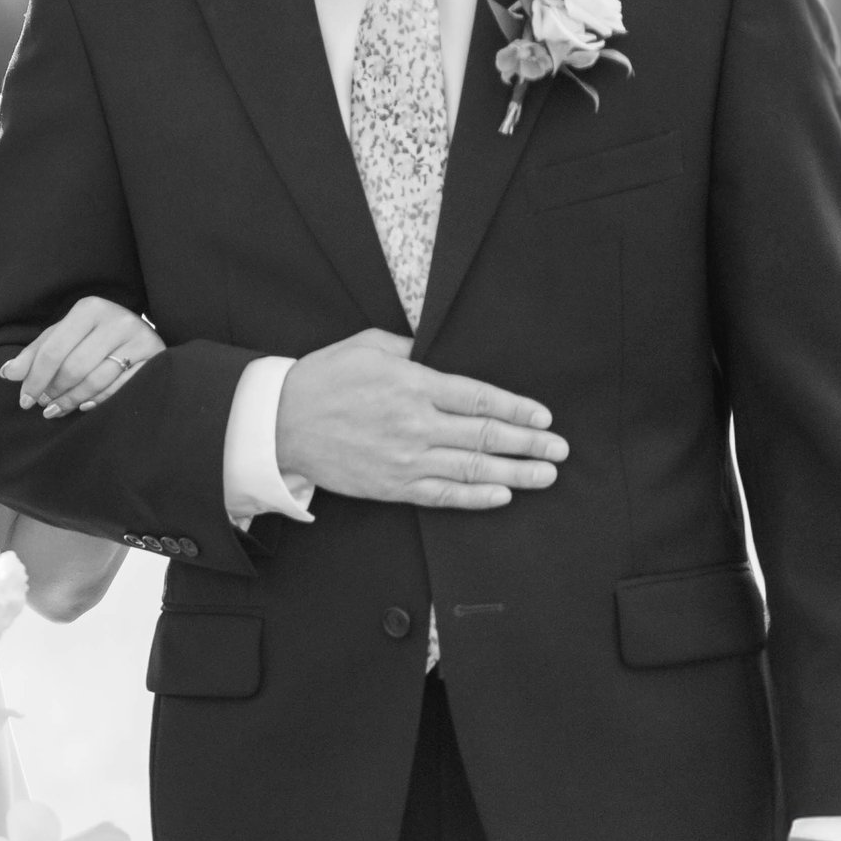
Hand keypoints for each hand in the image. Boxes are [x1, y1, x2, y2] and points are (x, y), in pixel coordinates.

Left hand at [1, 298, 166, 418]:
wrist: (140, 334)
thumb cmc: (94, 336)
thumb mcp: (64, 336)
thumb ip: (36, 354)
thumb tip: (7, 374)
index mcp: (90, 308)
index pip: (53, 349)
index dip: (35, 378)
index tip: (25, 400)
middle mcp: (117, 319)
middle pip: (74, 367)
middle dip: (54, 391)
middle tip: (43, 405)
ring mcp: (139, 339)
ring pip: (96, 380)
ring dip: (72, 400)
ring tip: (58, 409)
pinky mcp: (155, 359)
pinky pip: (120, 389)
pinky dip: (98, 401)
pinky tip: (84, 407)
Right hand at [272, 329, 567, 508]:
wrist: (280, 422)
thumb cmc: (324, 378)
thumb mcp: (369, 344)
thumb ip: (413, 350)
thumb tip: (442, 354)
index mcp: (414, 384)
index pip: (481, 399)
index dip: (518, 409)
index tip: (544, 417)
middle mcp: (416, 424)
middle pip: (486, 436)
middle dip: (529, 444)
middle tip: (560, 449)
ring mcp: (406, 459)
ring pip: (472, 468)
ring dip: (515, 473)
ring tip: (546, 475)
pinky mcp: (392, 486)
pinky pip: (443, 495)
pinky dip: (475, 496)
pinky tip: (502, 496)